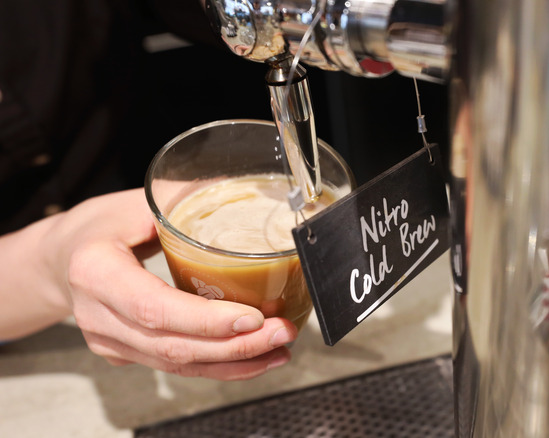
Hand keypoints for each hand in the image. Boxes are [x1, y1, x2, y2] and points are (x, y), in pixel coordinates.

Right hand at [0, 189, 296, 379]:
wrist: (59, 261)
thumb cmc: (97, 227)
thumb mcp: (134, 202)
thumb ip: (186, 198)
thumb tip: (247, 186)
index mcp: (96, 272)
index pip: (154, 308)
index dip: (206, 320)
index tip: (253, 318)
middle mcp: (99, 316)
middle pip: (172, 345)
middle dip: (235, 346)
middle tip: (282, 332)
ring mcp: (111, 342)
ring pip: (178, 364)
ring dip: (235, 361)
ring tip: (279, 348)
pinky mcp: (126, 354)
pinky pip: (177, 366)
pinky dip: (219, 366)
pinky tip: (255, 358)